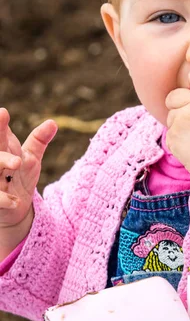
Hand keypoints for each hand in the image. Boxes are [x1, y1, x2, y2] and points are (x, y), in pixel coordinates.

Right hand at [0, 108, 56, 231]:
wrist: (12, 208)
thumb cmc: (19, 177)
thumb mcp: (30, 158)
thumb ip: (39, 140)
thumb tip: (53, 122)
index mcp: (3, 149)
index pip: (0, 132)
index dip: (0, 122)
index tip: (3, 111)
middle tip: (4, 118)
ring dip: (2, 161)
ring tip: (17, 162)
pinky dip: (5, 200)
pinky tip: (15, 201)